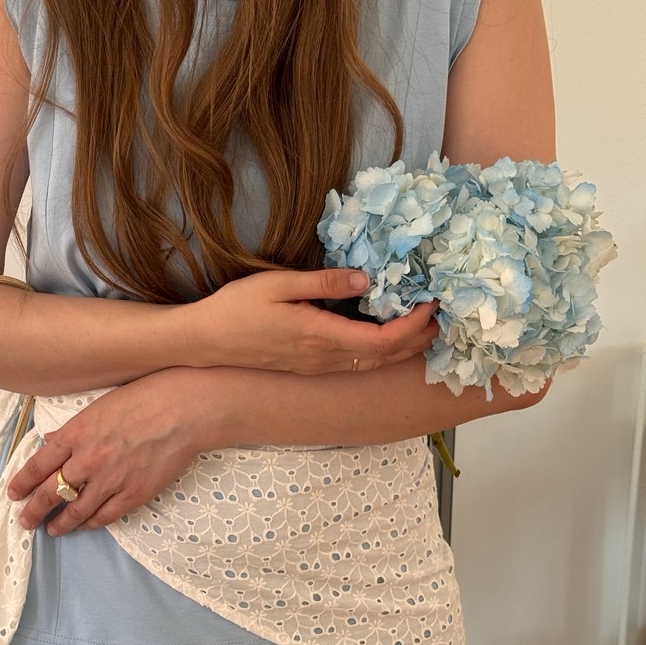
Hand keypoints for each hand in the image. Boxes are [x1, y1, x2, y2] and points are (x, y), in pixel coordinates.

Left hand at [6, 370, 205, 535]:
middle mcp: (87, 461)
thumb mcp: (99, 406)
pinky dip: (91, 523)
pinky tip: (84, 525)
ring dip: (60, 523)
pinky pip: (105, 516)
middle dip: (33, 510)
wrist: (183, 410)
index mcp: (75, 435)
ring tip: (51, 529)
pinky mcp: (133, 494)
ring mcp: (110, 480)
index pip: (37, 465)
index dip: (22, 483)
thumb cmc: (144, 398)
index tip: (13, 493)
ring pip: (75, 511)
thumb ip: (72, 428)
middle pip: (50, 493)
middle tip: (24, 521)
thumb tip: (50, 441)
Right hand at [189, 268, 438, 374]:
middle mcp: (324, 358)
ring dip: (402, 348)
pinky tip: (385, 337)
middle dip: (417, 340)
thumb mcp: (279, 285)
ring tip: (422, 327)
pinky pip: (355, 363)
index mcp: (321, 337)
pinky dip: (380, 352)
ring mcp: (316, 366)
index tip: (430, 304)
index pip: (383, 340)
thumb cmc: (237, 309)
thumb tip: (366, 279)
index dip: (413, 326)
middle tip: (440, 317)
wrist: (205, 341)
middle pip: (385, 357)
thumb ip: (325, 282)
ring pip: (372, 363)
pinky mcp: (309, 366)